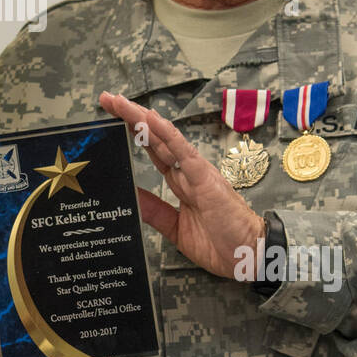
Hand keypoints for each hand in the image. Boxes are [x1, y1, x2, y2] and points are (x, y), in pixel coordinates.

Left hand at [100, 90, 266, 278]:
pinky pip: (183, 152)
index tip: (111, 119)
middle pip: (154, 138)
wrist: (248, 257)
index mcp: (181, 182)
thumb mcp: (174, 227)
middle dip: (130, 118)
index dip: (133, 133)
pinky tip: (151, 119)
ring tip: (120, 102)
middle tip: (107, 99)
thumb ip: (153, 210)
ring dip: (142, 119)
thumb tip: (129, 197)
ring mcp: (196, 172)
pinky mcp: (205, 179)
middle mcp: (187, 171)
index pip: (153, 150)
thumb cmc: (220, 243)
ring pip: (164, 138)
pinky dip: (168, 134)